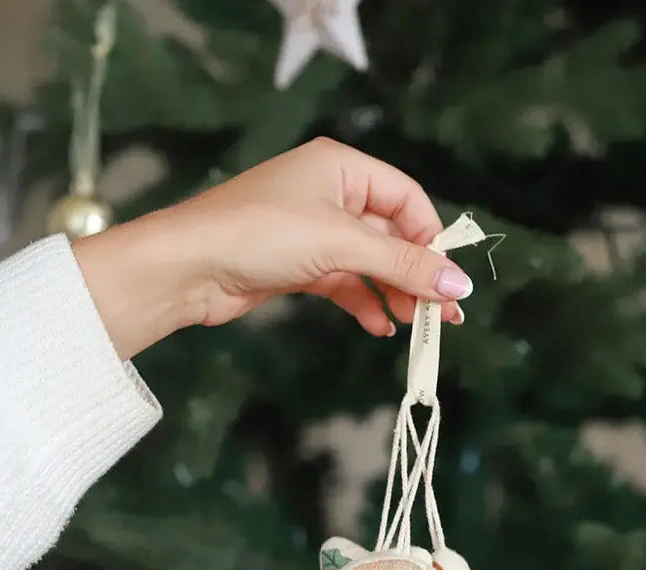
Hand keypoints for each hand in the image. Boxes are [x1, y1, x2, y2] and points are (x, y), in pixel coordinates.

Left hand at [73, 138, 472, 359]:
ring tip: (414, 326)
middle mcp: (330, 194)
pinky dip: (364, 303)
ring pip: (370, 264)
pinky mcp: (298, 265)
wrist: (187, 267)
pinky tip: (378, 326)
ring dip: (393, 294)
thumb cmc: (259, 234)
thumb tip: (458, 286)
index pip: (407, 200)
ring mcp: (313, 231)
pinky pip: (345, 283)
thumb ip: (403, 266)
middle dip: (416, 275)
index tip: (448, 281)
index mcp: (342, 168)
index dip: (431, 239)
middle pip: (391, 236)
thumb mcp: (341, 244)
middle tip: (442, 315)